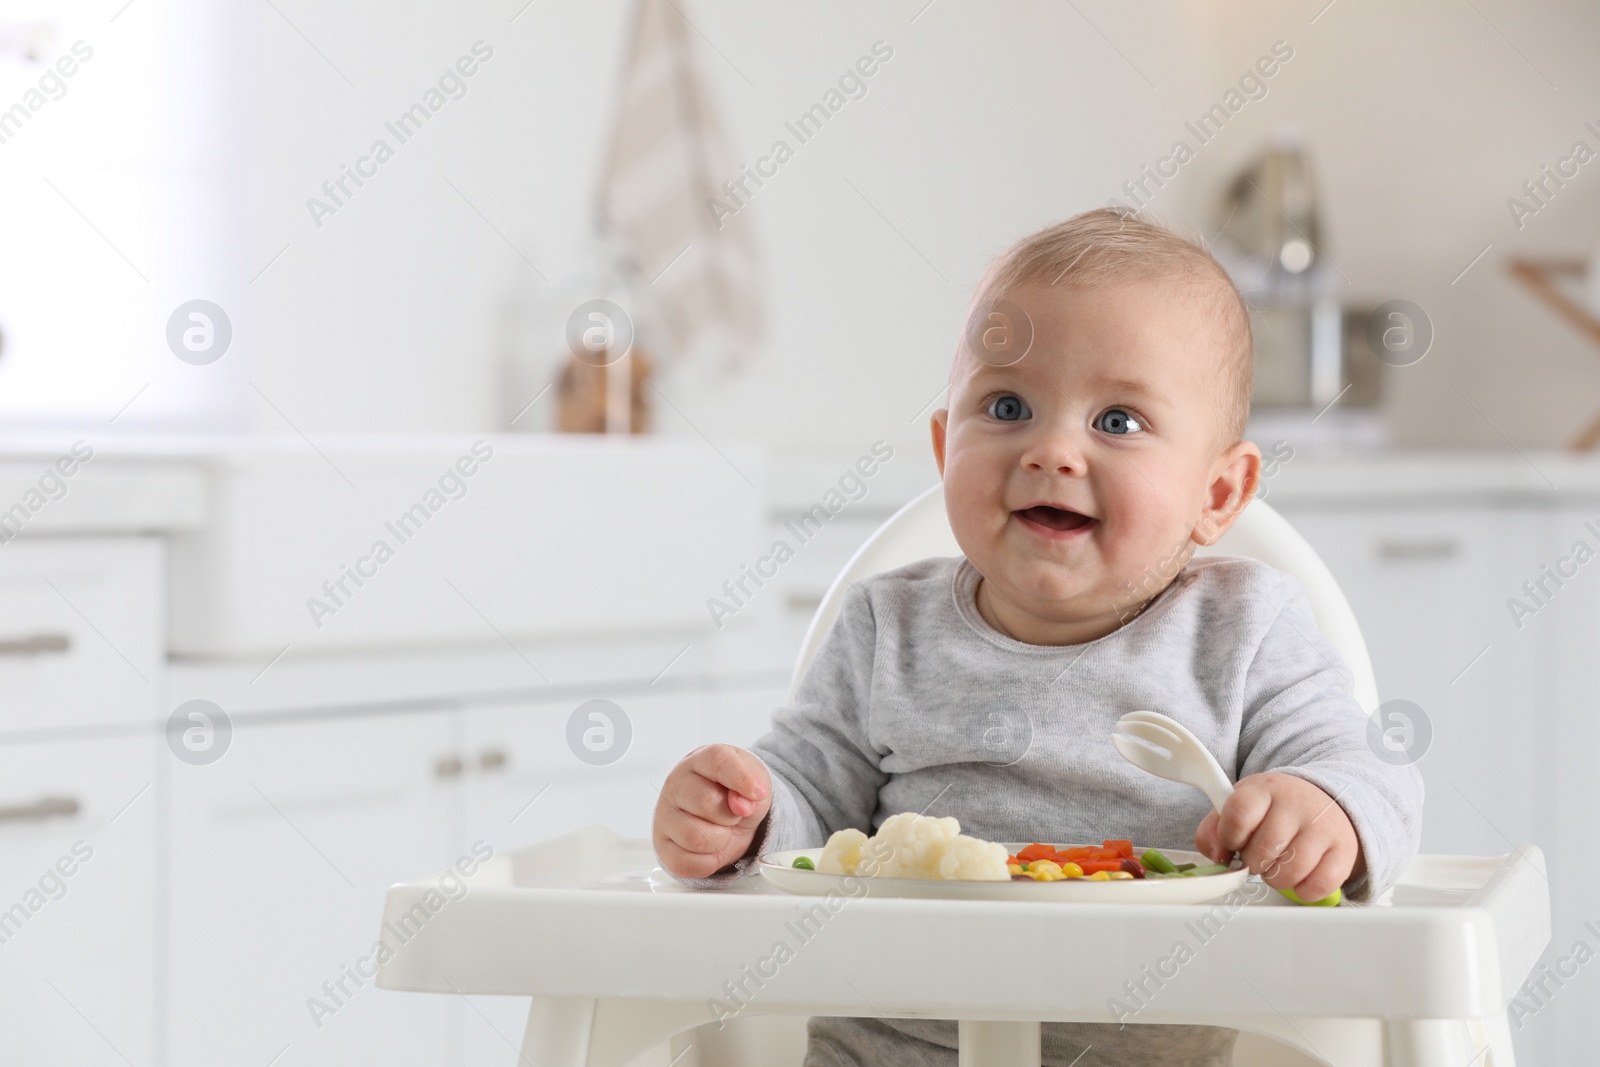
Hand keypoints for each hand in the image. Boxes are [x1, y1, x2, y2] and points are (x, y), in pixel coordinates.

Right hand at [654, 744, 772, 878]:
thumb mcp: (755, 781)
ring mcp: (665, 816)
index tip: (758, 793)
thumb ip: (755, 785)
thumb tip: (741, 804)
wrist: (724, 816)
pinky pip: (686, 863)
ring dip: (720, 841)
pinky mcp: (663, 846)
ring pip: (695, 837)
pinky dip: (709, 862)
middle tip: (733, 815)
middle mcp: (676, 785)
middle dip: (731, 815)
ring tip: (722, 831)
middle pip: (706, 802)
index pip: (717, 761)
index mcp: (700, 760)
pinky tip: (712, 849)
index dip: (741, 778)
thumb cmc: (737, 793)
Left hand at [1194, 772, 1364, 902]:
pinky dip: (1303, 890)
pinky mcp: (1343, 851)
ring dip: (1276, 879)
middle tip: (1257, 857)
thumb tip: (1216, 856)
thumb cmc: (1275, 808)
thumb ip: (1215, 828)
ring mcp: (1323, 827)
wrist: (1325, 800)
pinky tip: (1299, 877)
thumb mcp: (1241, 805)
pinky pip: (1318, 886)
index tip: (1232, 844)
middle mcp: (1297, 805)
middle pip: (1263, 850)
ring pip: (1290, 872)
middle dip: (1253, 863)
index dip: (1229, 838)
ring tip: (1277, 866)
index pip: (1238, 815)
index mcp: (1264, 790)